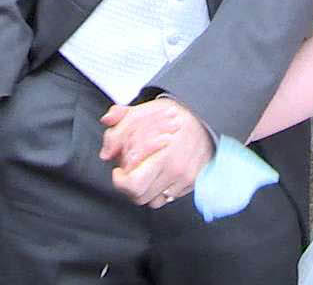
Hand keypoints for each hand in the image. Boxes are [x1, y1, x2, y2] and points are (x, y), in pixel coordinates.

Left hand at [101, 98, 216, 208]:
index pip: (134, 185)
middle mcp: (177, 170)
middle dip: (130, 187)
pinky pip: (169, 197)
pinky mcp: (193, 183)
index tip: (119, 172)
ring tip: (144, 174)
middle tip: (129, 173)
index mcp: (164, 154)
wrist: (206, 116)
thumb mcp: (145, 111)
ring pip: (155, 201)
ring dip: (145, 190)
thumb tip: (106, 145)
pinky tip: (159, 174)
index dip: (120, 182)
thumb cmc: (173, 116)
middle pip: (141, 196)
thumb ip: (121, 121)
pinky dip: (161, 190)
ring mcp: (187, 178)